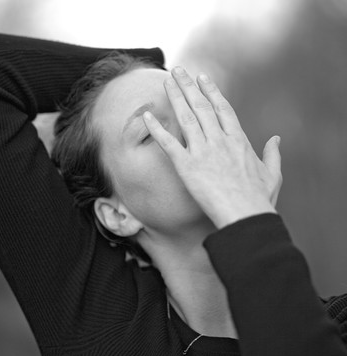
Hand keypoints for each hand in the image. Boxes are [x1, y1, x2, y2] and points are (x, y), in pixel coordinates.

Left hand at [142, 67, 281, 228]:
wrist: (245, 216)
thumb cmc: (259, 199)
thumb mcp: (273, 174)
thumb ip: (273, 154)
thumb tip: (276, 139)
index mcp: (239, 140)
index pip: (222, 109)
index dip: (211, 92)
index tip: (202, 78)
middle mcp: (219, 140)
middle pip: (201, 107)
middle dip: (189, 86)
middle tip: (178, 70)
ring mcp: (202, 152)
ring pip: (186, 118)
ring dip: (175, 97)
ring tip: (166, 81)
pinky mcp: (187, 167)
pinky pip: (168, 144)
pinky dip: (157, 129)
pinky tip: (147, 116)